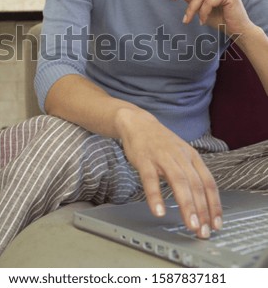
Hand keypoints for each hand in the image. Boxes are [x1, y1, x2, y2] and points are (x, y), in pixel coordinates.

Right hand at [117, 108, 222, 238]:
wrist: (138, 123)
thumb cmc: (161, 142)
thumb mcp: (181, 154)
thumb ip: (191, 174)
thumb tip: (202, 202)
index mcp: (192, 157)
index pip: (208, 182)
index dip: (214, 204)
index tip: (216, 224)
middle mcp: (180, 156)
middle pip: (196, 184)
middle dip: (202, 210)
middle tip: (204, 231)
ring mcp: (163, 157)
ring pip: (179, 182)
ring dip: (187, 205)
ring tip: (190, 224)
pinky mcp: (145, 160)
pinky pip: (151, 179)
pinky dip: (155, 196)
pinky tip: (158, 211)